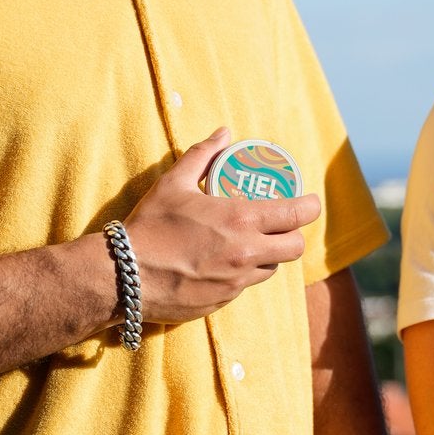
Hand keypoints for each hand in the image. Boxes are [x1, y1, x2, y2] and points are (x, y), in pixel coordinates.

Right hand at [125, 129, 319, 325]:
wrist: (123, 277)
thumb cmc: (149, 227)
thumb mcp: (173, 184)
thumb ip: (202, 155)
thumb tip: (223, 133)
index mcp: (240, 220)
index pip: (297, 215)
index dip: (309, 207)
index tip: (309, 202)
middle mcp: (246, 253)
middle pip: (295, 248)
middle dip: (292, 235)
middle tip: (280, 225)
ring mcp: (236, 281)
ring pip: (271, 268)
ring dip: (268, 255)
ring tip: (248, 242)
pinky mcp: (224, 301)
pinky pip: (245, 285)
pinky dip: (241, 273)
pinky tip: (220, 262)